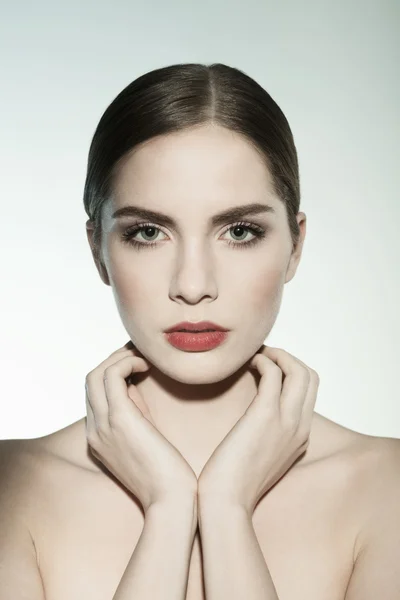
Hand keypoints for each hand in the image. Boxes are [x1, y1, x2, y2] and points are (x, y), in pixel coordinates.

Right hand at [85, 340, 197, 513]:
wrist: (171, 501)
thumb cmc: (167, 474)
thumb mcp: (144, 440)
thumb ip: (135, 415)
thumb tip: (136, 385)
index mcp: (98, 437)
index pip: (94, 395)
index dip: (114, 373)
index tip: (138, 363)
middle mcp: (94, 430)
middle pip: (90, 381)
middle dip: (114, 360)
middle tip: (140, 354)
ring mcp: (103, 425)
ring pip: (96, 374)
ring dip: (119, 358)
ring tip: (144, 356)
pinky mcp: (119, 418)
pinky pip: (112, 375)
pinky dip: (127, 361)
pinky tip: (148, 365)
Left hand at [197, 345, 319, 515]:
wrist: (226, 503)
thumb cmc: (234, 482)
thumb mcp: (263, 459)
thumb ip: (269, 437)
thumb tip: (257, 417)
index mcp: (302, 437)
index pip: (310, 393)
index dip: (291, 373)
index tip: (270, 367)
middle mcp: (300, 427)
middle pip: (311, 377)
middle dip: (289, 359)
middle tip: (264, 356)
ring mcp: (286, 421)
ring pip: (299, 371)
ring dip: (278, 355)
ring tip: (257, 355)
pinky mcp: (265, 415)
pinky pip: (274, 374)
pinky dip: (264, 361)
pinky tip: (247, 364)